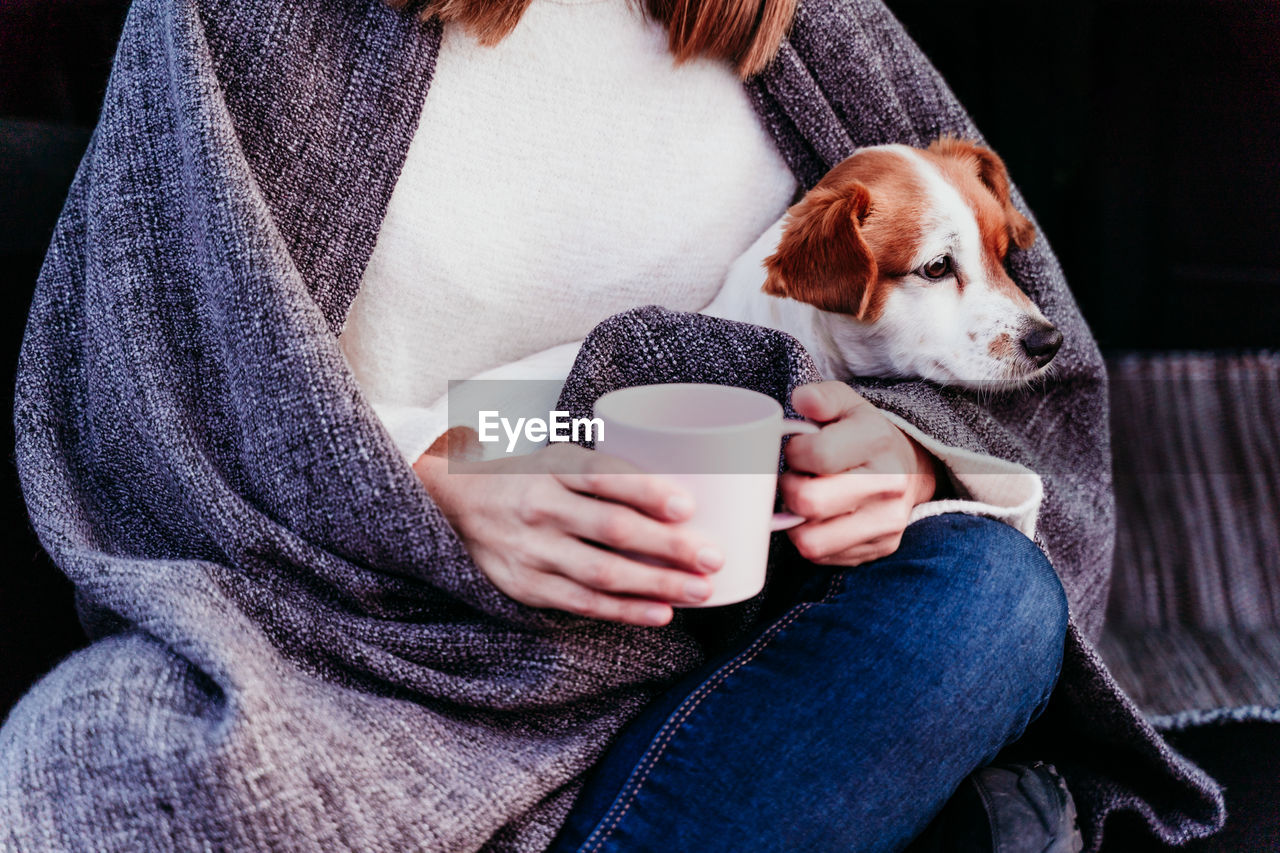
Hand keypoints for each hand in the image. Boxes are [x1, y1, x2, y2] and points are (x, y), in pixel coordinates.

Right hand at [414, 443, 724, 625]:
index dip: (646, 491)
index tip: (687, 506)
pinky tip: (661, 613)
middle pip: (612, 530)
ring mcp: (533, 551)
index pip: (603, 476)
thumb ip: (609, 471)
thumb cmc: (530, 478)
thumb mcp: (560, 458)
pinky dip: (626, 611)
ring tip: (701, 590)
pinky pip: (584, 604)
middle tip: (712, 557)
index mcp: (553, 468)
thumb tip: (690, 488)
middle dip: (668, 547)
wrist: (456, 504)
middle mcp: (541, 507)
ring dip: (657, 585)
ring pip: (603, 573)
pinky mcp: (529, 586)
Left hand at [780, 381, 938, 565]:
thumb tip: (801, 399)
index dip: (794, 454)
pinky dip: (813, 539)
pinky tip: (821, 519)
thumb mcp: (845, 404)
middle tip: (796, 479)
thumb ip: (821, 397)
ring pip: (812, 541)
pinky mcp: (881, 548)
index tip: (798, 451)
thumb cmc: (862, 435)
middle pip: (809, 503)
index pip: (816, 455)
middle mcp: (888, 484)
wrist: (907, 468)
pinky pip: (824, 557)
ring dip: (797, 522)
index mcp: (876, 440)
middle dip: (789, 490)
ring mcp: (887, 521)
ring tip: (806, 501)